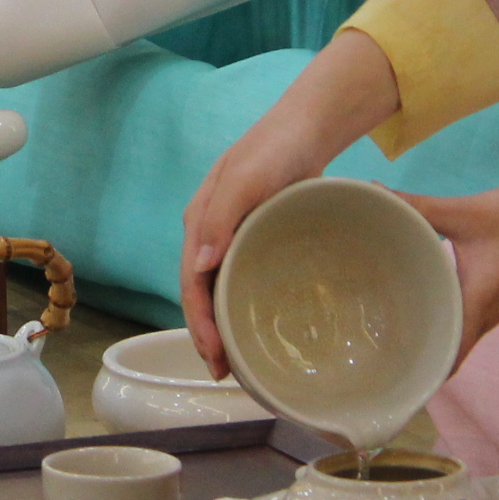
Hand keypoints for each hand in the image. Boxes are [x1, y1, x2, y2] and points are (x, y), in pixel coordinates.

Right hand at [179, 30, 407, 371]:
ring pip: (220, 287)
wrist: (307, 126)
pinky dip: (242, 302)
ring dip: (223, 323)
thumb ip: (220, 219)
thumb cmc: (273, 149)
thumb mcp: (244, 180)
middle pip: (201, 292)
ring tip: (239, 359)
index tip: (215, 359)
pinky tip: (258, 319)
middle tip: (226, 373)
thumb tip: (200, 267)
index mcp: (200, 221)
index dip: (198, 324)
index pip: (191, 283)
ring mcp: (233, 233)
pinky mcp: (256, 233)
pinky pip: (242, 275)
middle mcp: (210, 232)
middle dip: (207, 334)